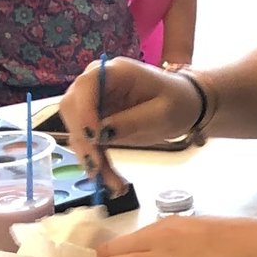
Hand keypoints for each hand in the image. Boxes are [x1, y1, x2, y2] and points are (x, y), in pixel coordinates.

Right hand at [56, 56, 199, 188]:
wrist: (183, 105)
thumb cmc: (177, 102)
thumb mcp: (162, 112)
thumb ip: (133, 121)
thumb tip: (102, 133)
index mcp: (115, 72)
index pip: (86, 85)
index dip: (84, 111)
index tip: (94, 138)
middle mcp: (96, 85)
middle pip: (73, 110)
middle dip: (84, 141)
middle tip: (99, 169)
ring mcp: (93, 104)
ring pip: (78, 132)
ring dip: (91, 160)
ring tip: (114, 185)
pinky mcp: (96, 122)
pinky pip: (89, 144)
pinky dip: (98, 163)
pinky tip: (111, 182)